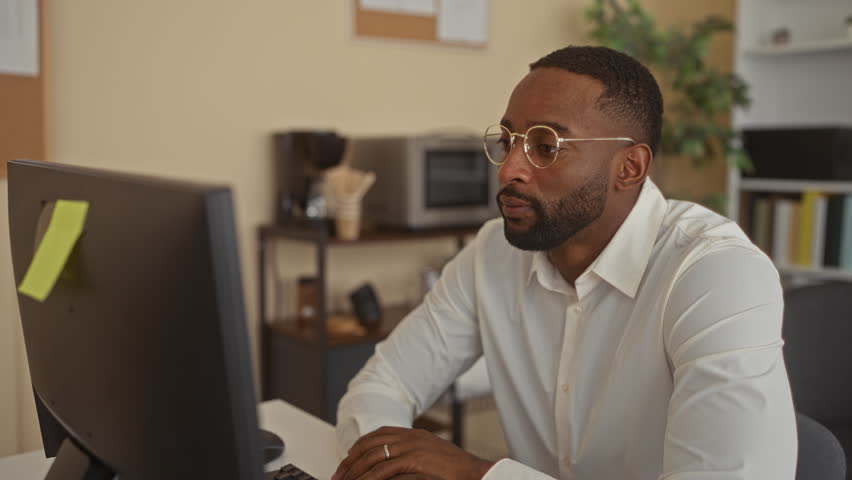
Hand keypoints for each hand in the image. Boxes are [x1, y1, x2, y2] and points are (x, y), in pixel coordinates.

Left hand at [332, 426, 492, 479]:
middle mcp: (410, 436)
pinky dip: (369, 478)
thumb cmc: (455, 469)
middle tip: (339, 475)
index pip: (378, 434)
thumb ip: (411, 456)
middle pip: (370, 444)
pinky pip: (383, 469)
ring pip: (373, 456)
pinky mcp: (414, 459)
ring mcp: (411, 446)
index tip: (347, 460)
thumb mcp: (430, 457)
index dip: (359, 446)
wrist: (474, 471)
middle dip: (350, 461)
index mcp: (413, 433)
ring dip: (355, 471)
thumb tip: (390, 467)